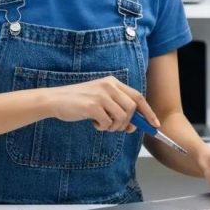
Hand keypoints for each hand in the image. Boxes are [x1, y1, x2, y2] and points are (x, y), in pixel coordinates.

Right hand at [46, 76, 160, 132]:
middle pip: (132, 108)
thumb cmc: (78, 101)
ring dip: (114, 126)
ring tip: (102, 124)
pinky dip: (103, 127)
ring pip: (122, 117)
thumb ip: (117, 107)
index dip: (148, 112)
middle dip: (127, 122)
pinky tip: (93, 123)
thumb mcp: (100, 98)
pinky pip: (108, 123)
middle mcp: (109, 86)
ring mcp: (101, 95)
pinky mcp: (93, 105)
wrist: (55, 99)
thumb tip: (135, 124)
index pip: (138, 96)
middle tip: (116, 127)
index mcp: (112, 82)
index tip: (154, 124)